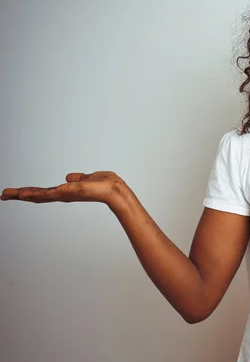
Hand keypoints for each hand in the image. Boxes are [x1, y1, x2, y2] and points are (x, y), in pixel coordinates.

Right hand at [1, 171, 127, 204]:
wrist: (115, 191)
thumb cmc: (106, 185)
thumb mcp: (89, 178)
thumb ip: (78, 178)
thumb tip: (69, 177)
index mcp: (67, 192)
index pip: (45, 192)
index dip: (31, 192)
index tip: (17, 192)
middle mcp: (63, 195)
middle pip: (37, 196)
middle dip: (20, 195)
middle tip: (3, 195)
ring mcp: (64, 195)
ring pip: (39, 196)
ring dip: (22, 194)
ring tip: (7, 194)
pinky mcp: (67, 193)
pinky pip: (48, 194)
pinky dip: (34, 193)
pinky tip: (22, 194)